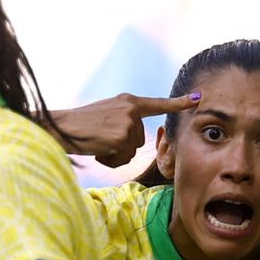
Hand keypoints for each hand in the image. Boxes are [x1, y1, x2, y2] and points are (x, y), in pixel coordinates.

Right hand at [54, 93, 201, 167]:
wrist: (62, 127)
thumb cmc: (80, 124)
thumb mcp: (106, 114)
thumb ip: (124, 120)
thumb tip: (131, 138)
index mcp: (128, 102)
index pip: (158, 104)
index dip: (179, 103)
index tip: (198, 99)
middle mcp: (130, 109)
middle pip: (139, 140)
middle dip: (121, 146)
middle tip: (101, 138)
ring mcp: (127, 123)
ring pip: (131, 151)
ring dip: (115, 153)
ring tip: (97, 143)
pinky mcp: (121, 137)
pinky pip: (122, 158)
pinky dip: (109, 160)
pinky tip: (97, 149)